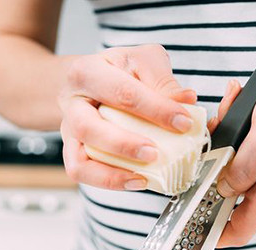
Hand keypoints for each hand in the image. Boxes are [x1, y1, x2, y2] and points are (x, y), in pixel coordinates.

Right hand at [59, 45, 197, 190]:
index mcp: (87, 72)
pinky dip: (108, 181)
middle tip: (155, 153)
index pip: (122, 93)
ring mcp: (68, 131)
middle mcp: (71, 103)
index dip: (156, 110)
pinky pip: (82, 173)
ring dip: (111, 173)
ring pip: (78, 160)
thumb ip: (163, 80)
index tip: (183, 123)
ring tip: (142, 176)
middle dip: (124, 144)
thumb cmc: (117, 70)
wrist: (88, 82)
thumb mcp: (142, 61)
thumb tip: (187, 101)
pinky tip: (136, 180)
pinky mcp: (72, 152)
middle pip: (88, 128)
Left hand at [214, 68, 255, 246]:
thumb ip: (244, 168)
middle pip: (227, 197)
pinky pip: (237, 152)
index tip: (192, 226)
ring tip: (226, 114)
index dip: (215, 235)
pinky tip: (234, 108)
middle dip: (211, 173)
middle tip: (209, 142)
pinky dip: (230, 132)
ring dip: (221, 146)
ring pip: (229, 170)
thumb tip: (225, 190)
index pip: (241, 230)